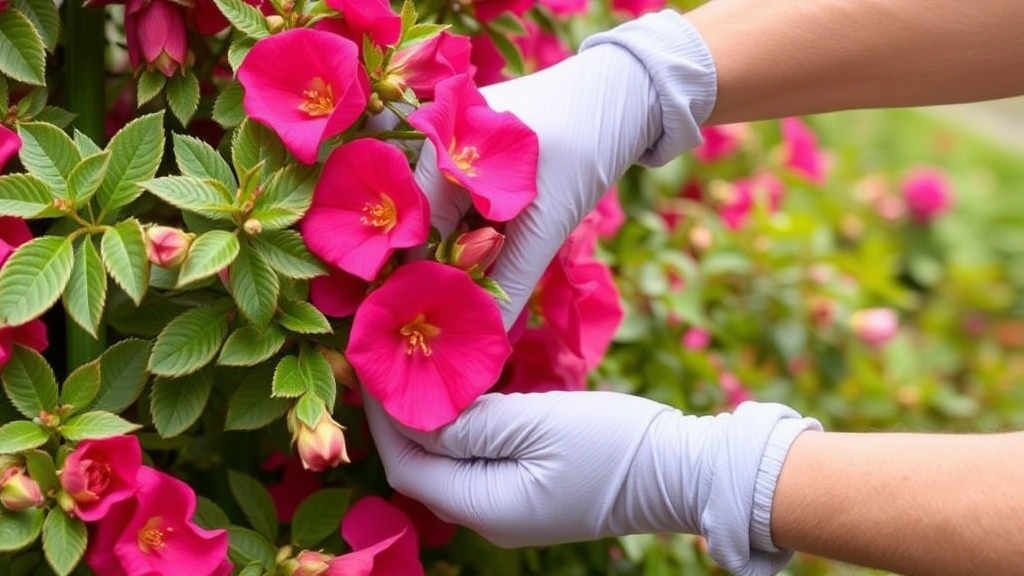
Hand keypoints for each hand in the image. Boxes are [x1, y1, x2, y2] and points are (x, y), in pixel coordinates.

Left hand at [364, 390, 819, 574]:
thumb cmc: (616, 444)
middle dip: (403, 417)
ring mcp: (513, 508)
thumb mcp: (539, 422)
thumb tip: (417, 412)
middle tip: (393, 359)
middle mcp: (491, 517)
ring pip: (451, 464)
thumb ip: (472, 421)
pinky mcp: (533, 491)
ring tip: (422, 367)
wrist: (686, 471)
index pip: (408, 466)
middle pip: (425, 468)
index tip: (372, 364)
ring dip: (433, 420)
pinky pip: (480, 462)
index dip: (383, 419)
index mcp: (486, 507)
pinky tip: (466, 392)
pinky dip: (465, 428)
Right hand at [413, 11, 715, 327]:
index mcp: (441, 147)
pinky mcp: (491, 155)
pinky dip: (486, 232)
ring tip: (487, 295)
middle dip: (451, 268)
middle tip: (472, 314)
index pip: (418, 227)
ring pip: (455, 215)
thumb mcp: (550, 217)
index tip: (447, 320)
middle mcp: (444, 144)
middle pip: (432, 222)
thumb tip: (491, 336)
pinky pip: (475, 202)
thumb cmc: (588, 142)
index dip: (430, 275)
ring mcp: (466, 147)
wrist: (634, 91)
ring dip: (471, 254)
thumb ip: (513, 277)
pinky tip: (501, 262)